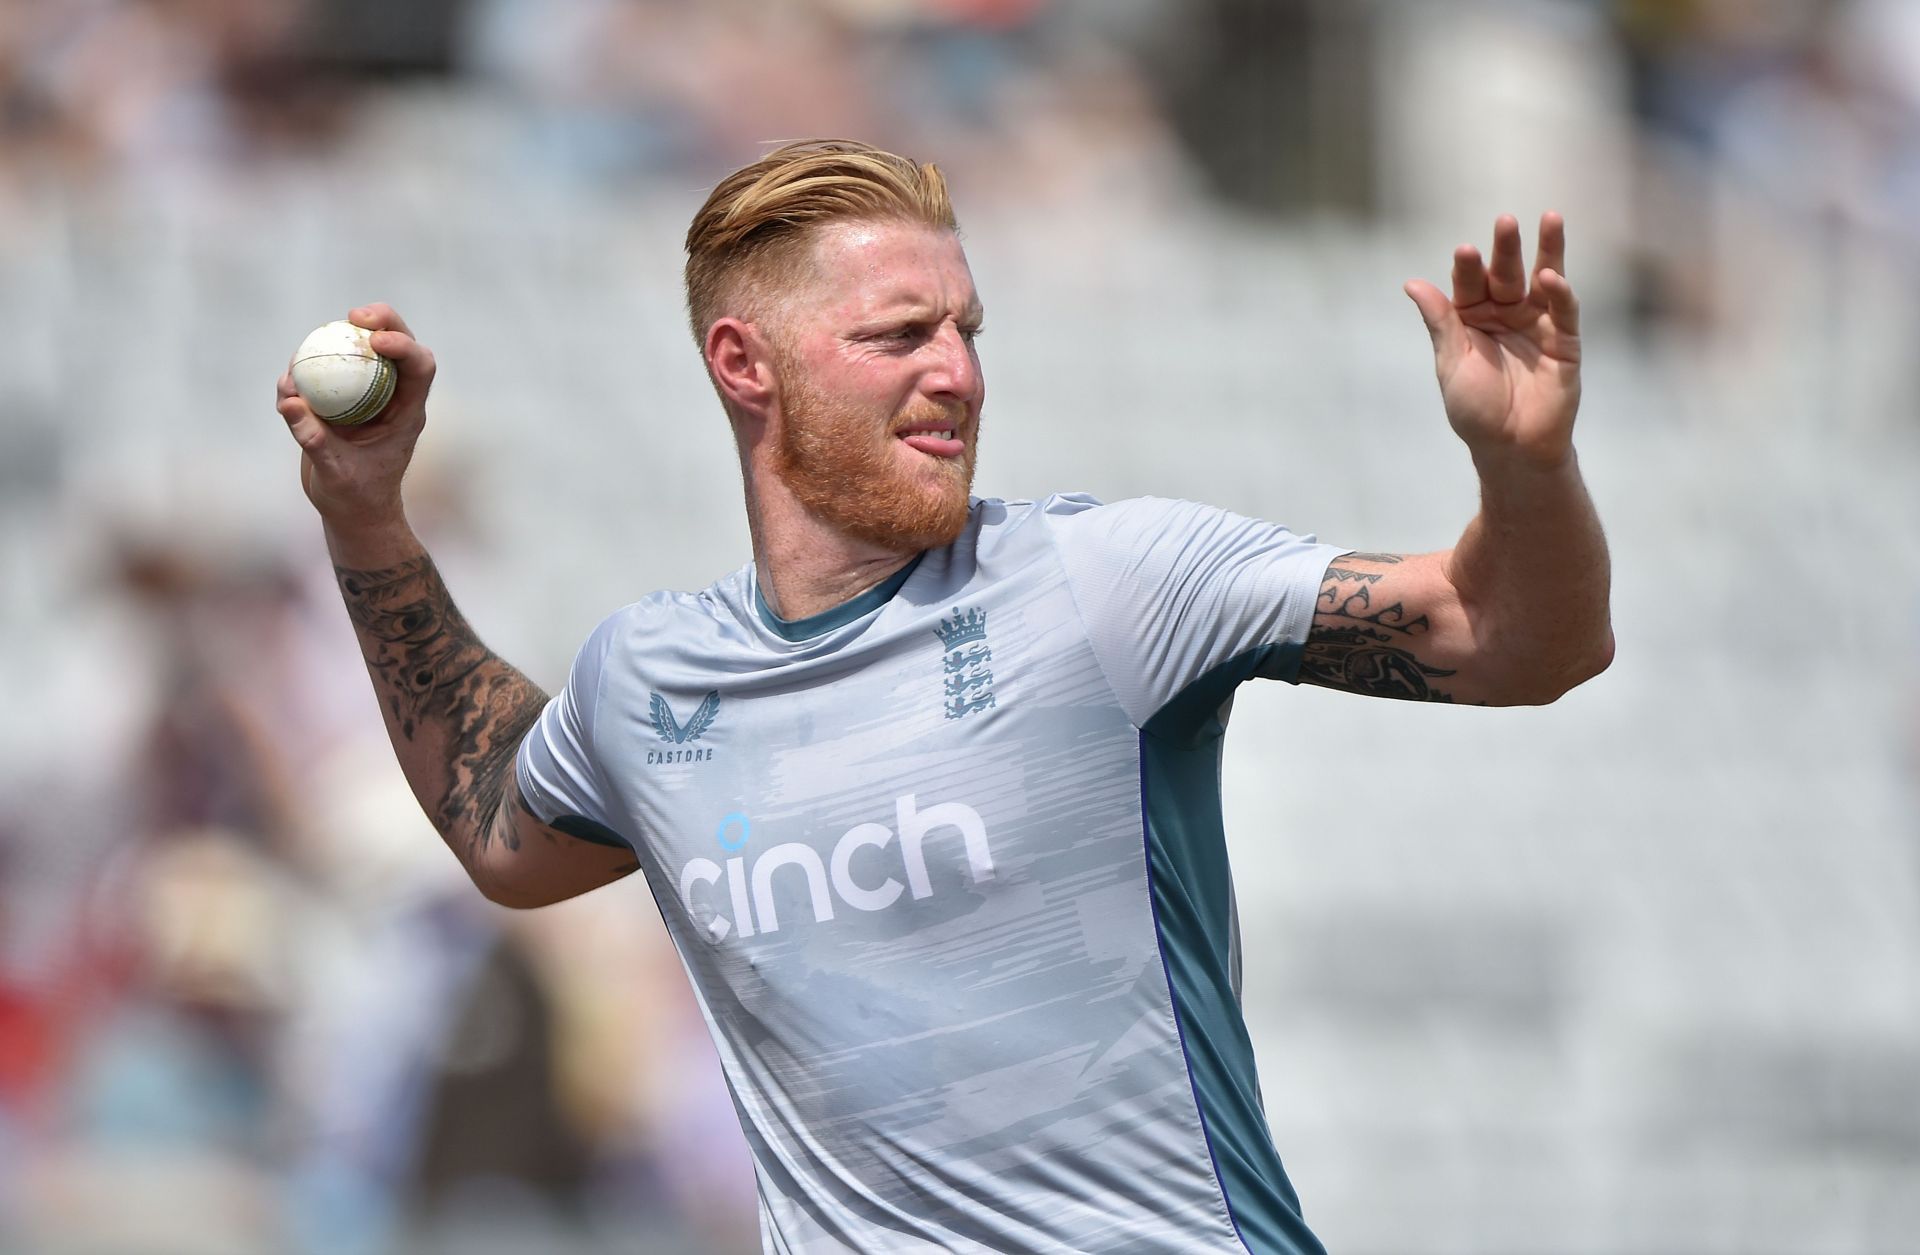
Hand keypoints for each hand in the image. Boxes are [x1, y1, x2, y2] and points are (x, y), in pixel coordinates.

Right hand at [277, 303, 435, 530]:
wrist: (351, 513)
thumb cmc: (355, 498)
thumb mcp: (335, 472)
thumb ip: (314, 439)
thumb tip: (290, 401)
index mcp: (407, 412)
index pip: (420, 367)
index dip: (404, 345)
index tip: (375, 340)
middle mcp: (390, 397)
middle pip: (395, 345)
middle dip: (380, 320)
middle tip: (352, 315)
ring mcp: (365, 396)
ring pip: (360, 351)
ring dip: (336, 341)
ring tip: (304, 354)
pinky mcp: (339, 401)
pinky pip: (327, 373)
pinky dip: (307, 372)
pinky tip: (287, 384)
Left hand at [1406, 213, 1580, 468]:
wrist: (1511, 449)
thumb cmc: (1475, 411)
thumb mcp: (1451, 364)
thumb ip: (1439, 322)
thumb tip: (1412, 283)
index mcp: (1471, 320)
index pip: (1469, 285)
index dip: (1467, 269)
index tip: (1464, 252)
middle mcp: (1504, 315)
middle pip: (1505, 275)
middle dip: (1505, 249)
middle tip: (1505, 221)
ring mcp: (1536, 324)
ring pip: (1542, 280)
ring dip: (1546, 250)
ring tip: (1549, 218)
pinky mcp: (1564, 340)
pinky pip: (1564, 310)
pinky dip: (1560, 292)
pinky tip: (1551, 276)